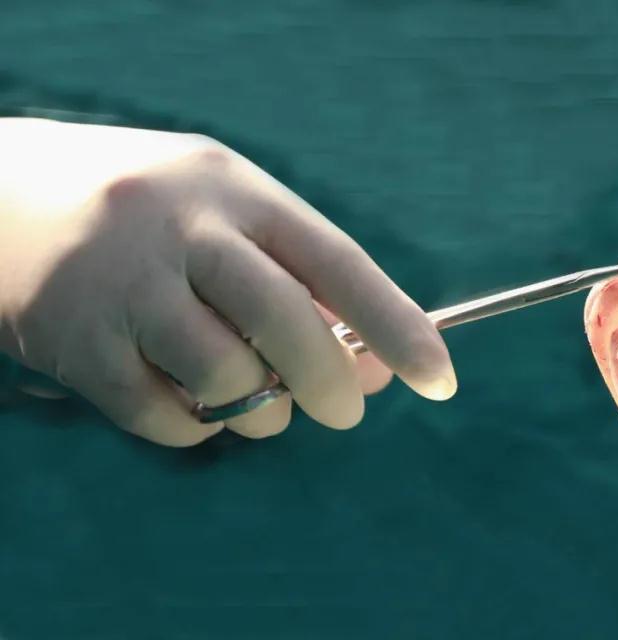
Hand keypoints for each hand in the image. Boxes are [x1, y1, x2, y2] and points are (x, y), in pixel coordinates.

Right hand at [0, 118, 455, 445]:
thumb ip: (299, 285)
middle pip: (285, 323)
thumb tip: (372, 370)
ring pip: (227, 377)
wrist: (0, 197)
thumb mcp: (225, 217)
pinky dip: (197, 428)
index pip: (337, 262)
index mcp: (235, 190)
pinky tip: (193, 404)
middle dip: (330, 384)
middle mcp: (181, 229)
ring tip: (253, 399)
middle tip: (344, 414)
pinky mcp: (75, 344)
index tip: (440, 377)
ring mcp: (123, 286)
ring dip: (259, 409)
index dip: (396, 325)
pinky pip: (164, 417)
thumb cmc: (145, 213)